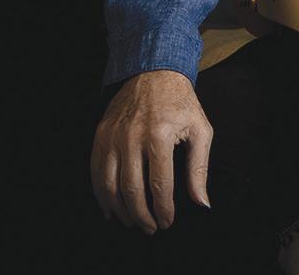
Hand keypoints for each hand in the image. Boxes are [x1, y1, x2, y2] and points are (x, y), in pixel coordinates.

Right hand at [90, 70, 212, 233]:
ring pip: (110, 185)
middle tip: (151, 228)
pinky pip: (96, 171)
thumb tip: (202, 203)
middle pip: (132, 189)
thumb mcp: (200, 129)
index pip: (160, 184)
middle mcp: (133, 135)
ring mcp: (113, 134)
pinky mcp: (101, 133)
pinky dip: (101, 195)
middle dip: (141, 216)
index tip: (167, 222)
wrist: (155, 70)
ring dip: (120, 210)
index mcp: (160, 133)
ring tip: (133, 221)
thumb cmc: (181, 102)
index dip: (163, 209)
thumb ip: (199, 169)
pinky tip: (110, 208)